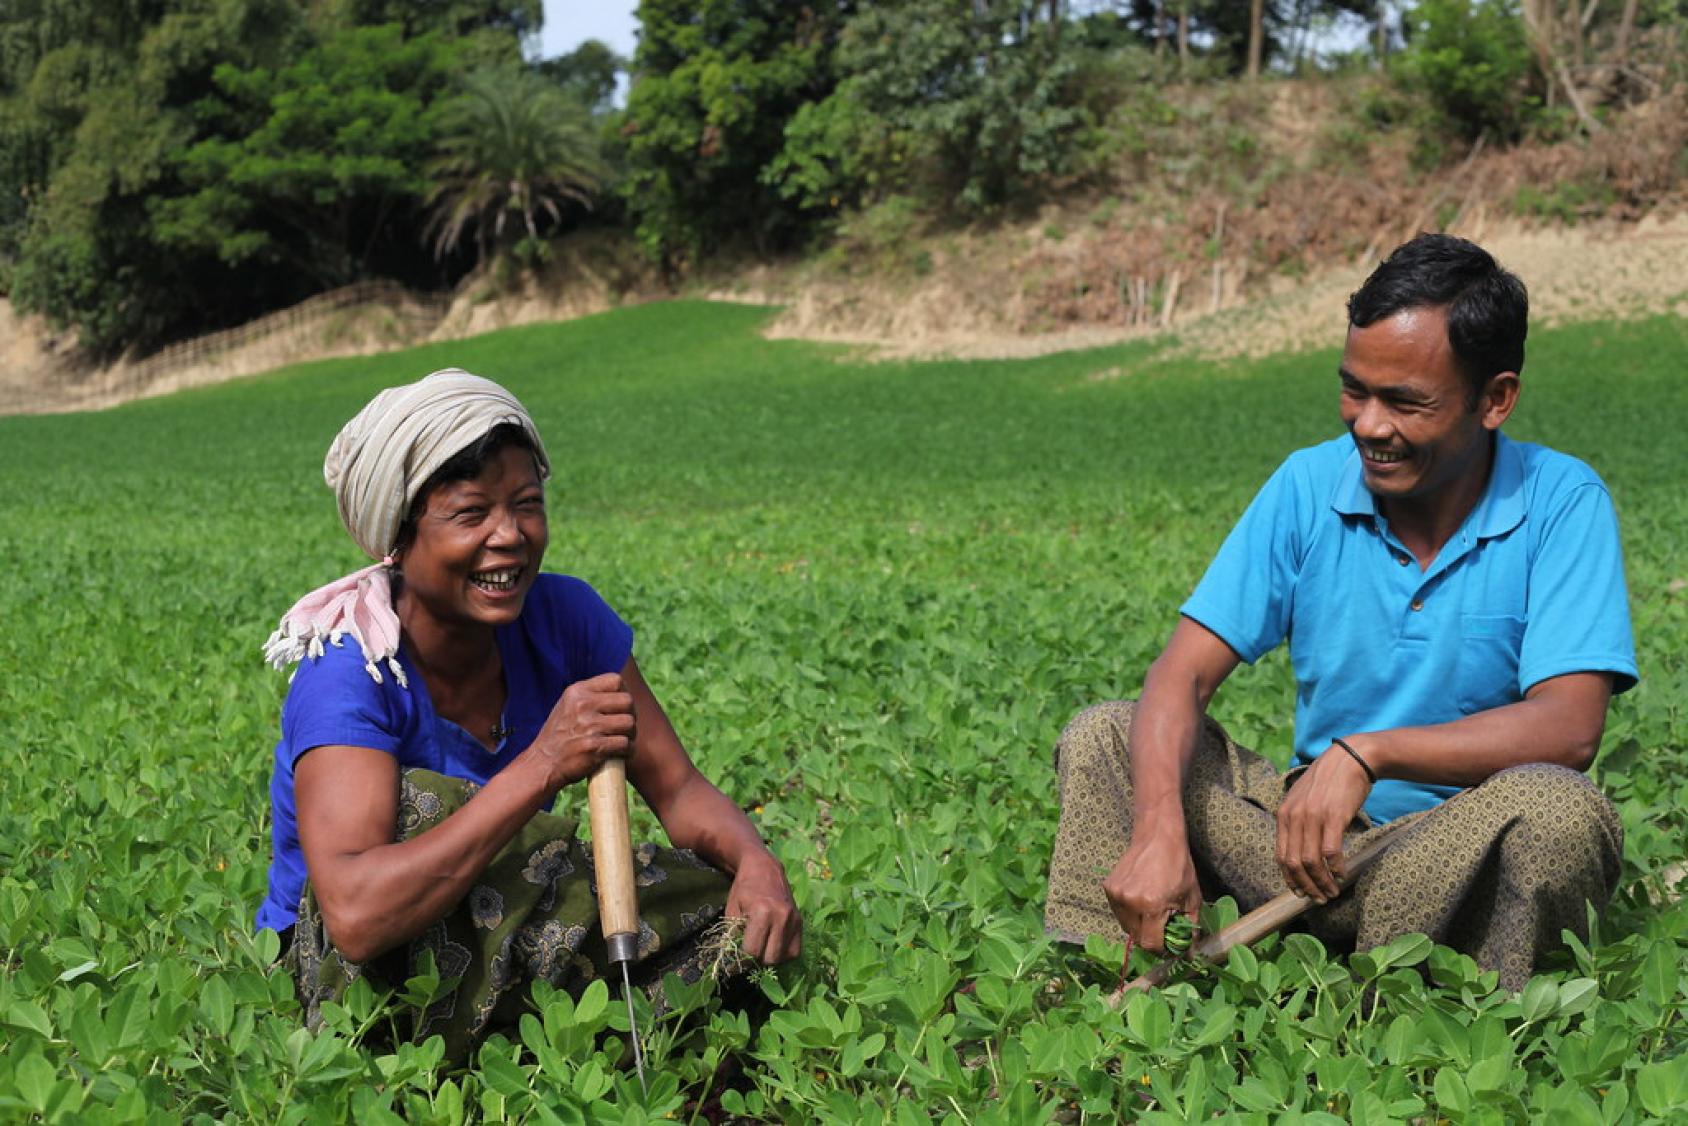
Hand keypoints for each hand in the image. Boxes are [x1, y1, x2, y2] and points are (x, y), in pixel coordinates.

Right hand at [526, 672, 636, 788]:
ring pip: (629, 723)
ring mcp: (589, 725)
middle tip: (625, 727)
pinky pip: (625, 744)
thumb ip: (588, 696)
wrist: (542, 765)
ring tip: (622, 740)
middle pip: (627, 701)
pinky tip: (621, 754)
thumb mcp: (567, 706)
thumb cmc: (559, 737)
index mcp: (577, 691)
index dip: (623, 693)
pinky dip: (628, 751)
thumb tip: (620, 690)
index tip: (620, 707)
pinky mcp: (594, 746)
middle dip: (631, 715)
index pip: (615, 680)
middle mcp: (582, 705)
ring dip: (631, 735)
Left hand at [725, 851, 801, 964]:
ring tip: (762, 947)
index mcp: (762, 912)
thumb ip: (733, 935)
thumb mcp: (732, 910)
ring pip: (784, 957)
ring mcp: (794, 920)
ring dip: (772, 957)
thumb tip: (735, 959)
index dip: (742, 959)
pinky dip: (784, 953)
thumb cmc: (743, 889)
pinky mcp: (800, 921)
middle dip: (758, 960)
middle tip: (750, 951)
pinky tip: (774, 945)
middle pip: (771, 958)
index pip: (753, 951)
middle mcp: (781, 917)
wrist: (763, 869)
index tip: (737, 960)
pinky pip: (795, 949)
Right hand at [1101, 827, 1202, 952]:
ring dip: (1139, 925)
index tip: (1170, 942)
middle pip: (1136, 937)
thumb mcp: (1192, 898)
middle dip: (1151, 937)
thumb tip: (1188, 952)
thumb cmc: (1179, 867)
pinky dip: (1130, 912)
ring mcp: (1116, 894)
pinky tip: (1141, 899)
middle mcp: (1129, 902)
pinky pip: (1119, 912)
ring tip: (1151, 910)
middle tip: (1162, 926)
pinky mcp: (1108, 888)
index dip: (1162, 947)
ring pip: (1125, 926)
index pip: (1150, 944)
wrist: (1158, 837)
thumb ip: (1189, 927)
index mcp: (1151, 905)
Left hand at [1275, 741, 1372, 901]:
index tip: (1300, 892)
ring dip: (1322, 882)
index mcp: (1284, 814)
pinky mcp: (1333, 817)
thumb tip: (1299, 851)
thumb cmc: (1329, 782)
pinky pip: (1330, 852)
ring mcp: (1313, 817)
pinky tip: (1342, 874)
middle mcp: (1294, 816)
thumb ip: (1297, 821)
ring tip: (1332, 892)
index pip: (1281, 855)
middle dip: (1305, 886)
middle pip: (1294, 863)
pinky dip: (1335, 868)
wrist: (1350, 759)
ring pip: (1311, 862)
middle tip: (1319, 898)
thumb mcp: (1302, 799)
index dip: (1290, 878)